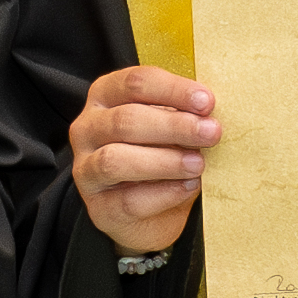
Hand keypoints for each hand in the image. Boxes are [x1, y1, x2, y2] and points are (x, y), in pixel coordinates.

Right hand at [70, 64, 216, 257]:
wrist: (152, 213)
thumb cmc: (161, 156)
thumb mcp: (171, 127)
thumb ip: (184, 114)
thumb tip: (211, 112)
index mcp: (105, 96)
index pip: (134, 83)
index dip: (173, 90)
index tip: (206, 102)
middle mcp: (87, 129)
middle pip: (125, 120)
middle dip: (174, 126)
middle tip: (211, 133)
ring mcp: (86, 170)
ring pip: (116, 160)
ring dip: (165, 161)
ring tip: (198, 164)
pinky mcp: (98, 207)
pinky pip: (127, 200)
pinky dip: (163, 193)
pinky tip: (187, 187)